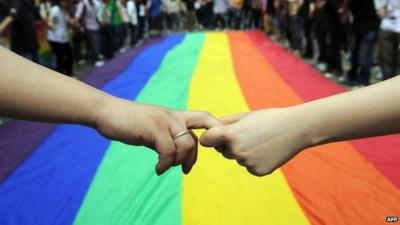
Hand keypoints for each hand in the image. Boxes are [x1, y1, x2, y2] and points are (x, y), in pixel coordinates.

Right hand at [95, 97, 220, 174]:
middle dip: (199, 154)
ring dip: (179, 162)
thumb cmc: (130, 122)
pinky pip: (169, 151)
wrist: (107, 112)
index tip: (211, 150)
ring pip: (187, 144)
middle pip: (203, 129)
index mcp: (176, 115)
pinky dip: (165, 164)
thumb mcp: (154, 129)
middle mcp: (174, 115)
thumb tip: (179, 155)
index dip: (215, 131)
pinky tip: (158, 169)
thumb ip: (168, 138)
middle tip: (187, 169)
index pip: (206, 118)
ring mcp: (164, 121)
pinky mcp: (153, 128)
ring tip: (165, 167)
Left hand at [200, 107, 311, 175]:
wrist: (297, 128)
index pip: (206, 140)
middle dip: (229, 144)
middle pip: (222, 151)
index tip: (216, 135)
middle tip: (249, 135)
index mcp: (230, 134)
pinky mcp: (257, 171)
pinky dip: (255, 160)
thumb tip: (208, 130)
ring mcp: (247, 163)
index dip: (210, 137)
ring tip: (261, 141)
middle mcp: (237, 150)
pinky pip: (249, 166)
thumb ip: (225, 123)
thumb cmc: (269, 118)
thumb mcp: (245, 116)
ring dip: (244, 152)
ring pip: (237, 158)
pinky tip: (267, 150)